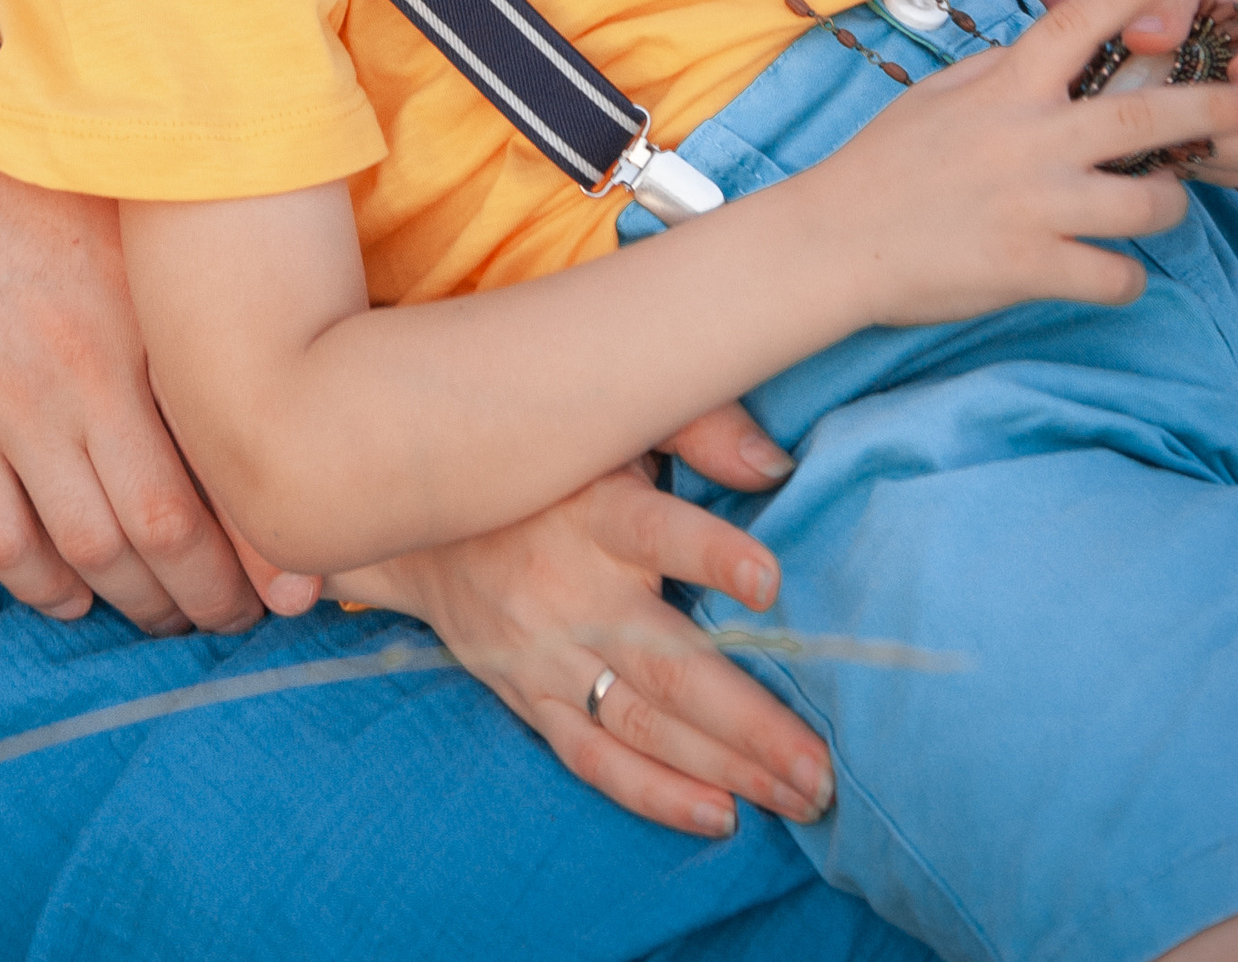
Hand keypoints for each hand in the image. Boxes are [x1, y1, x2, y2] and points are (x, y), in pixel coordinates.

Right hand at [0, 98, 266, 638]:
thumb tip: (256, 315)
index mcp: (144, 307)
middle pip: (170, 523)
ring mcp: (8, 402)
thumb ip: (176, 265)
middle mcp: (87, 366)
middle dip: (214, 592)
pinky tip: (71, 596)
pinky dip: (44, 586)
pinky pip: (2, 540)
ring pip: (94, 547)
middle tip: (241, 618)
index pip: (229, 448)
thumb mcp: (109, 192)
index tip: (298, 573)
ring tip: (168, 619)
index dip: (268, 530)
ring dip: (139, 602)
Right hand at [325, 432, 832, 837]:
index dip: (710, 552)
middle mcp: (570, 589)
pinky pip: (593, 758)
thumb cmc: (545, 464)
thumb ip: (694, 425)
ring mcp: (545, 653)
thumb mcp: (605, 423)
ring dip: (724, 768)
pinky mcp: (528, 695)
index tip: (769, 579)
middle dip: (748, 723)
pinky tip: (720, 814)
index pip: (655, 530)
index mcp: (594, 510)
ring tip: (801, 797)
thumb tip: (774, 465)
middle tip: (819, 770)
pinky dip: (655, 794)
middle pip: (666, 663)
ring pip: (640, 723)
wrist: (418, 518)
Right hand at [805, 0, 1237, 332]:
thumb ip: (997, 74)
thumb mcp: (936, 96)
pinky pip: (1118, 277)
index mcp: (1004, 90)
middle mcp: (1029, 140)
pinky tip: (1111, 271)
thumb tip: (1046, 54)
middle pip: (1144, 114)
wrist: (834, 240)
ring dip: (1169, 205)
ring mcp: (1035, 205)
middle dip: (1208, 107)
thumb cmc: (882, 164)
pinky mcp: (1033, 268)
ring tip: (1162, 203)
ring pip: (1149, 205)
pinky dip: (1126, 278)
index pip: (1074, 25)